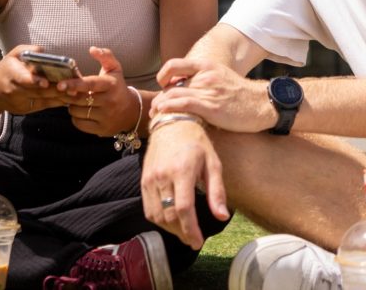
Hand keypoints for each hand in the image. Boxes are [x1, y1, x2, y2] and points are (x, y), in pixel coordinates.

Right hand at [0, 45, 67, 113]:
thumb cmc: (6, 68)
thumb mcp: (13, 55)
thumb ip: (28, 50)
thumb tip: (42, 50)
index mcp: (11, 74)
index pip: (23, 79)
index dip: (34, 81)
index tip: (45, 82)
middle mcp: (15, 90)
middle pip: (37, 91)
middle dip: (55, 90)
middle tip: (72, 88)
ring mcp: (20, 102)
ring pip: (42, 100)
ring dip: (60, 98)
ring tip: (76, 94)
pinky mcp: (24, 109)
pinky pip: (43, 106)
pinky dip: (56, 103)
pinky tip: (70, 99)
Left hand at [57, 46, 139, 136]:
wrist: (131, 111)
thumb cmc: (117, 86)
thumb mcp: (114, 69)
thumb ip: (105, 55)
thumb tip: (92, 49)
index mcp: (111, 85)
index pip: (90, 84)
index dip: (74, 84)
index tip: (60, 84)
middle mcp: (110, 101)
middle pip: (79, 99)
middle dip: (68, 95)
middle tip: (64, 91)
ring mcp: (106, 117)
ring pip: (77, 111)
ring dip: (71, 106)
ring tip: (76, 101)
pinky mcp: (102, 129)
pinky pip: (79, 123)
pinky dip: (76, 117)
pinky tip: (81, 111)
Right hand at [141, 120, 229, 249]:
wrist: (172, 123)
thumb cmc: (196, 142)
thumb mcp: (213, 162)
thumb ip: (216, 191)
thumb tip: (221, 216)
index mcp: (182, 170)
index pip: (183, 208)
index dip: (190, 229)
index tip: (198, 241)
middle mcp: (163, 176)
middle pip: (169, 216)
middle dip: (182, 233)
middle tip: (193, 241)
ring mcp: (150, 178)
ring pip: (157, 215)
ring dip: (170, 229)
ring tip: (184, 232)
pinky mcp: (144, 180)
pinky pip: (148, 208)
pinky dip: (159, 220)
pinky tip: (171, 221)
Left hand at [151, 57, 275, 132]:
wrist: (262, 103)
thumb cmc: (242, 96)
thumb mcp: (222, 79)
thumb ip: (205, 81)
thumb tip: (187, 91)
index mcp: (207, 67)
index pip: (175, 64)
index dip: (163, 75)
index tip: (162, 86)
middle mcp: (205, 76)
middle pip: (172, 85)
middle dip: (160, 98)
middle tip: (155, 110)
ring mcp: (207, 90)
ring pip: (173, 95)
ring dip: (160, 106)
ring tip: (156, 116)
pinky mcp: (211, 107)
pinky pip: (183, 105)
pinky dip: (169, 109)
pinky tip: (163, 115)